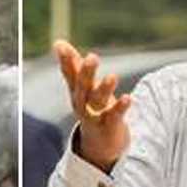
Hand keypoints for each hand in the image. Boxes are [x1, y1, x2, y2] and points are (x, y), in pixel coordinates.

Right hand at [55, 40, 131, 172]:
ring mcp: (95, 115)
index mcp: (77, 91)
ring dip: (104, 89)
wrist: (99, 144)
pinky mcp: (110, 126)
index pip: (70, 73)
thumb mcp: (81, 86)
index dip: (66, 60)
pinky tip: (128, 98)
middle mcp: (83, 103)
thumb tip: (57, 42)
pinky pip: (114, 116)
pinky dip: (120, 108)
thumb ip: (72, 65)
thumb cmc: (90, 108)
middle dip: (86, 73)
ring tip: (112, 76)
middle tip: (92, 57)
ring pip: (98, 101)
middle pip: (82, 87)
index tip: (61, 46)